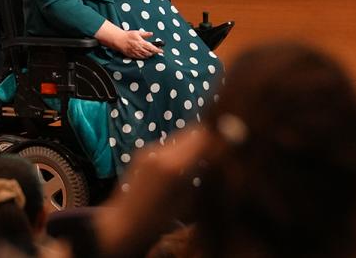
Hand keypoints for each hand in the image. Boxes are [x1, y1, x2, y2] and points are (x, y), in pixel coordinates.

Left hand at [94, 127, 217, 255]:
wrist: (121, 224)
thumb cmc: (156, 221)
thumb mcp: (186, 202)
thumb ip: (202, 176)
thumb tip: (221, 157)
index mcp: (173, 165)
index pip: (204, 136)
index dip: (221, 137)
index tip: (234, 142)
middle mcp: (160, 150)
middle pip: (194, 131)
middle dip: (209, 138)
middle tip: (223, 149)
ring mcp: (149, 149)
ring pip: (182, 136)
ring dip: (195, 143)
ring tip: (205, 158)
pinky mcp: (143, 152)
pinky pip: (170, 144)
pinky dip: (182, 149)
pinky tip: (185, 164)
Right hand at [107, 29, 162, 59]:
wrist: (119, 40)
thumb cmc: (128, 35)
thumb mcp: (137, 32)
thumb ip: (145, 34)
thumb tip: (151, 34)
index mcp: (141, 42)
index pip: (152, 48)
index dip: (158, 50)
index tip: (162, 51)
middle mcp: (139, 48)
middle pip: (150, 53)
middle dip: (154, 53)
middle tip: (157, 51)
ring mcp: (135, 53)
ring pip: (145, 56)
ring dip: (150, 55)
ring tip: (152, 53)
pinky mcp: (132, 55)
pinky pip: (140, 58)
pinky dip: (144, 57)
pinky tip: (145, 55)